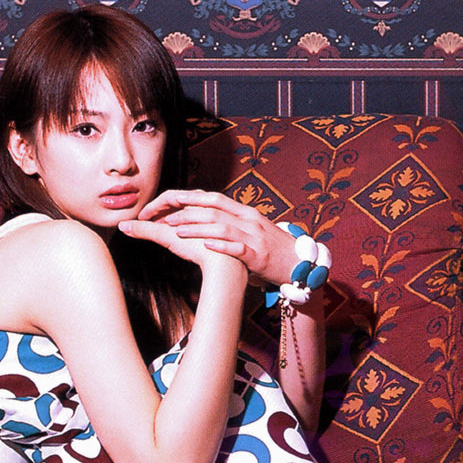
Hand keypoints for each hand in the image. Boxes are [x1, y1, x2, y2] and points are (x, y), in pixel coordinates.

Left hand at [133, 190, 303, 285]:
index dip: (190, 198)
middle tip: (163, 216)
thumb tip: (204, 219)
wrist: (299, 264)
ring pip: (222, 227)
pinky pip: (238, 248)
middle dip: (186, 212)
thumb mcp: (251, 229)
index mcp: (245, 212)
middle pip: (213, 209)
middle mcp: (248, 220)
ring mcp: (254, 237)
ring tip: (176, 231)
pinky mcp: (258, 255)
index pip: (213, 198)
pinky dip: (221, 246)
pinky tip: (206, 247)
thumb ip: (230, 223)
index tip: (168, 201)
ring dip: (197, 228)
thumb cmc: (271, 248)